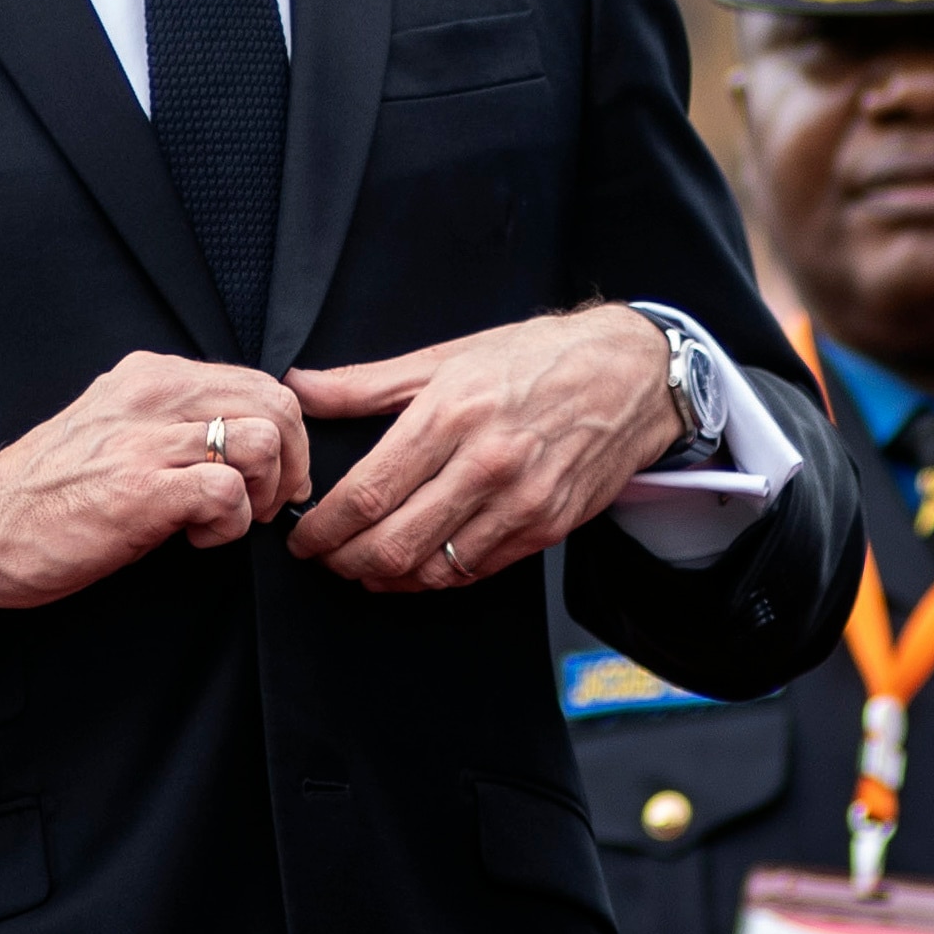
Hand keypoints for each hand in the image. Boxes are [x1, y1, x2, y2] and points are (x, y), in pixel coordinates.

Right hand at [0, 352, 310, 609]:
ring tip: (226, 519)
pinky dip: (230, 523)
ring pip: (261, 442)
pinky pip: (228, 490)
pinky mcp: (140, 491)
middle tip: (264, 504)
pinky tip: (196, 537)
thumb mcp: (116, 430)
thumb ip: (173, 420)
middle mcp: (151, 396)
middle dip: (290, 463)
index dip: (286, 434)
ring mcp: (145, 441)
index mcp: (148, 377)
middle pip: (276, 405)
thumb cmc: (48, 493)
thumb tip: (247, 438)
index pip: (258, 382)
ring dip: (261, 493)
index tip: (276, 475)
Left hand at [284, 305, 679, 590]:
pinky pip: (476, 571)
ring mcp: (523, 501)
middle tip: (325, 558)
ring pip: (433, 569)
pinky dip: (436, 578)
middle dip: (344, 562)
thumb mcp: (449, 355)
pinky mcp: (549, 526)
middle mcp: (487, 462)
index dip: (323, 528)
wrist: (632, 373)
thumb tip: (300, 388)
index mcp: (452, 413)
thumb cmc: (539, 357)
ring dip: (387, 577)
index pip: (368, 493)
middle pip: (393, 543)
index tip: (303, 537)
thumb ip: (367, 383)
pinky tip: (415, 567)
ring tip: (364, 566)